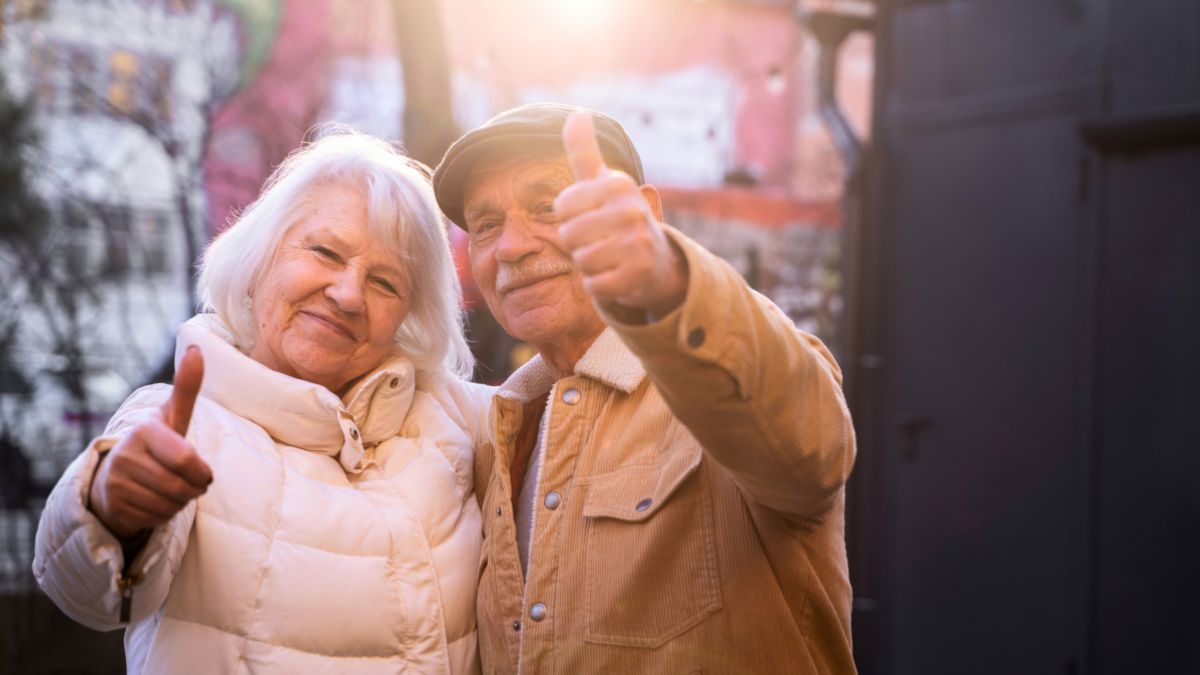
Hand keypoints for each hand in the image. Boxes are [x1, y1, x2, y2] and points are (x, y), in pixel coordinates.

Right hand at [89, 346, 212, 539]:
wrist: (116, 474)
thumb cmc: (157, 442)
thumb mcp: (173, 416)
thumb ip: (187, 387)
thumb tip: (198, 348)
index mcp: (145, 430)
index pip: (186, 459)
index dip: (202, 472)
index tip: (204, 473)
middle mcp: (124, 454)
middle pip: (181, 487)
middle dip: (194, 489)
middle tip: (189, 482)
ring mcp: (114, 482)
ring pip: (169, 505)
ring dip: (180, 502)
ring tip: (169, 488)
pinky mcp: (112, 506)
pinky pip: (155, 519)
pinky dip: (163, 515)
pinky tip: (153, 501)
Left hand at [553, 111, 686, 318]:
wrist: (657, 261)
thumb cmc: (618, 217)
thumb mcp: (603, 183)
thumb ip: (584, 151)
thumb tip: (577, 114)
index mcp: (618, 184)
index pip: (562, 207)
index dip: (570, 217)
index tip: (592, 215)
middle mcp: (632, 210)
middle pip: (568, 235)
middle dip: (578, 244)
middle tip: (602, 240)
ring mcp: (638, 244)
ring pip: (581, 261)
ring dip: (589, 265)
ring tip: (610, 257)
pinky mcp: (638, 276)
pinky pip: (594, 285)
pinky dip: (599, 286)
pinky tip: (617, 276)